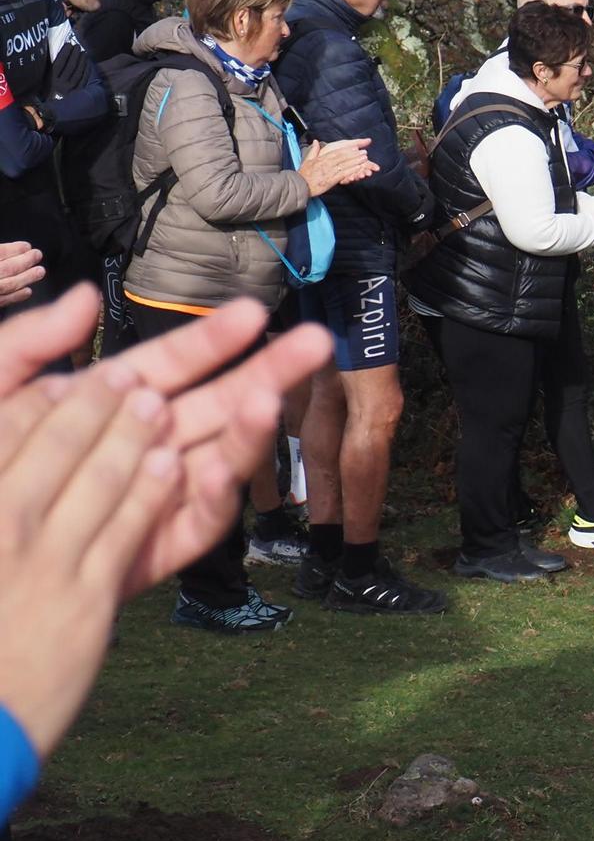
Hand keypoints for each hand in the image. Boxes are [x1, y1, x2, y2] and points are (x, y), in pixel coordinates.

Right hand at [0, 243, 43, 307]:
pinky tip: (28, 291)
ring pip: (8, 285)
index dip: (13, 249)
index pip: (0, 252)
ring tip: (40, 271)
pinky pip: (3, 301)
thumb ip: (0, 255)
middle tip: (37, 255)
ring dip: (27, 277)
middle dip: (25, 261)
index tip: (26, 247)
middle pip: (7, 268)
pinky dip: (17, 296)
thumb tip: (10, 251)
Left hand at [0, 288, 331, 757]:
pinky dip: (213, 492)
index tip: (251, 312)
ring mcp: (165, 491)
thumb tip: (86, 297)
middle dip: (269, 370)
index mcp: (116, 401)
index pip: (175, 361)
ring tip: (269, 399)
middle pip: (222, 399)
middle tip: (316, 343)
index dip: (212, 338)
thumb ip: (31, 343)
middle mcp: (153, 441)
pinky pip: (201, 517)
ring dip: (252, 427)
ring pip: (223, 454)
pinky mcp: (165, 543)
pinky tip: (215, 468)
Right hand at [299, 138, 376, 195]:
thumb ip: (314, 150)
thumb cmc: (304, 174)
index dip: (347, 150)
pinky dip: (351, 170)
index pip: (337, 152)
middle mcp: (326, 164)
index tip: (355, 148)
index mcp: (322, 159)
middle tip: (364, 152)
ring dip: (356, 161)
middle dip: (354, 154)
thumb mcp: (307, 160)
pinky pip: (343, 174)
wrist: (300, 185)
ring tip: (365, 159)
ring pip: (345, 165)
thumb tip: (316, 141)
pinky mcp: (331, 179)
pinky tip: (358, 168)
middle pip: (343, 157)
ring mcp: (329, 171)